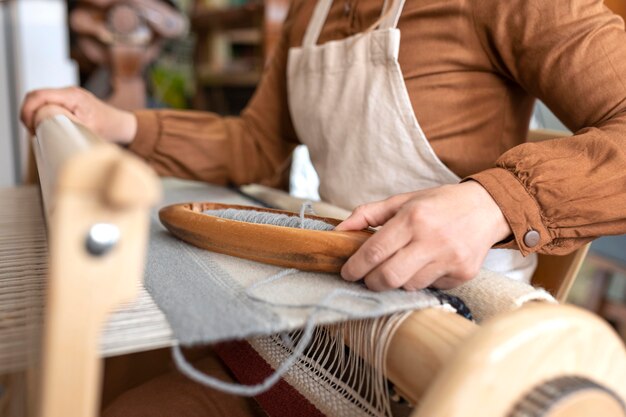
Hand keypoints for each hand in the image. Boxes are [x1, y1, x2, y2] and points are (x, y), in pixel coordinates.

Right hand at [20, 86, 136, 143]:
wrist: (121, 125)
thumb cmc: (109, 128)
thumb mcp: (86, 129)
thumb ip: (64, 123)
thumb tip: (43, 124)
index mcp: (72, 96)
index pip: (38, 96)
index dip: (27, 111)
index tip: (30, 128)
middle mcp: (69, 92)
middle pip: (36, 96)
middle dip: (28, 113)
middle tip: (33, 131)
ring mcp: (69, 96)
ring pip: (40, 100)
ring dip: (35, 114)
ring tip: (39, 130)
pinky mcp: (69, 102)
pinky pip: (48, 104)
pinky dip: (42, 114)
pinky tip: (46, 127)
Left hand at [335, 181, 511, 290]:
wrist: (488, 208)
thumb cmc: (439, 204)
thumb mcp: (403, 200)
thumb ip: (367, 214)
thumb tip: (338, 230)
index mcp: (413, 218)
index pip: (374, 251)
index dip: (355, 267)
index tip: (346, 272)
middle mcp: (432, 239)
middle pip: (389, 277)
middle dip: (371, 282)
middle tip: (367, 277)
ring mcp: (449, 259)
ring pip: (408, 286)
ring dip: (397, 280)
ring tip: (401, 265)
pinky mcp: (463, 274)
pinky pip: (430, 287)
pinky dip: (421, 280)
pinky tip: (427, 265)